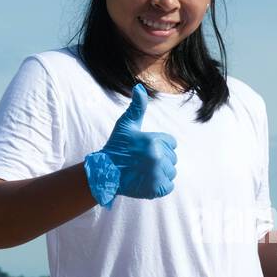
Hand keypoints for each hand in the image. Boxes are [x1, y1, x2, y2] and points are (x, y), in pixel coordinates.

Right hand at [84, 83, 177, 205]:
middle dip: (160, 159)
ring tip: (144, 171)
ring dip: (160, 172)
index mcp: (154, 141)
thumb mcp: (126, 125)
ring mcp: (157, 174)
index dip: (160, 145)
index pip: (171, 143)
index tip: (146, 149)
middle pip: (172, 158)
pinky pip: (168, 186)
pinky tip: (147, 180)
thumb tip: (140, 87)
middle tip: (142, 161)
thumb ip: (137, 107)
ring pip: (171, 172)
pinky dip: (160, 185)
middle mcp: (157, 157)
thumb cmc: (116, 147)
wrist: (104, 173)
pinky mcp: (156, 189)